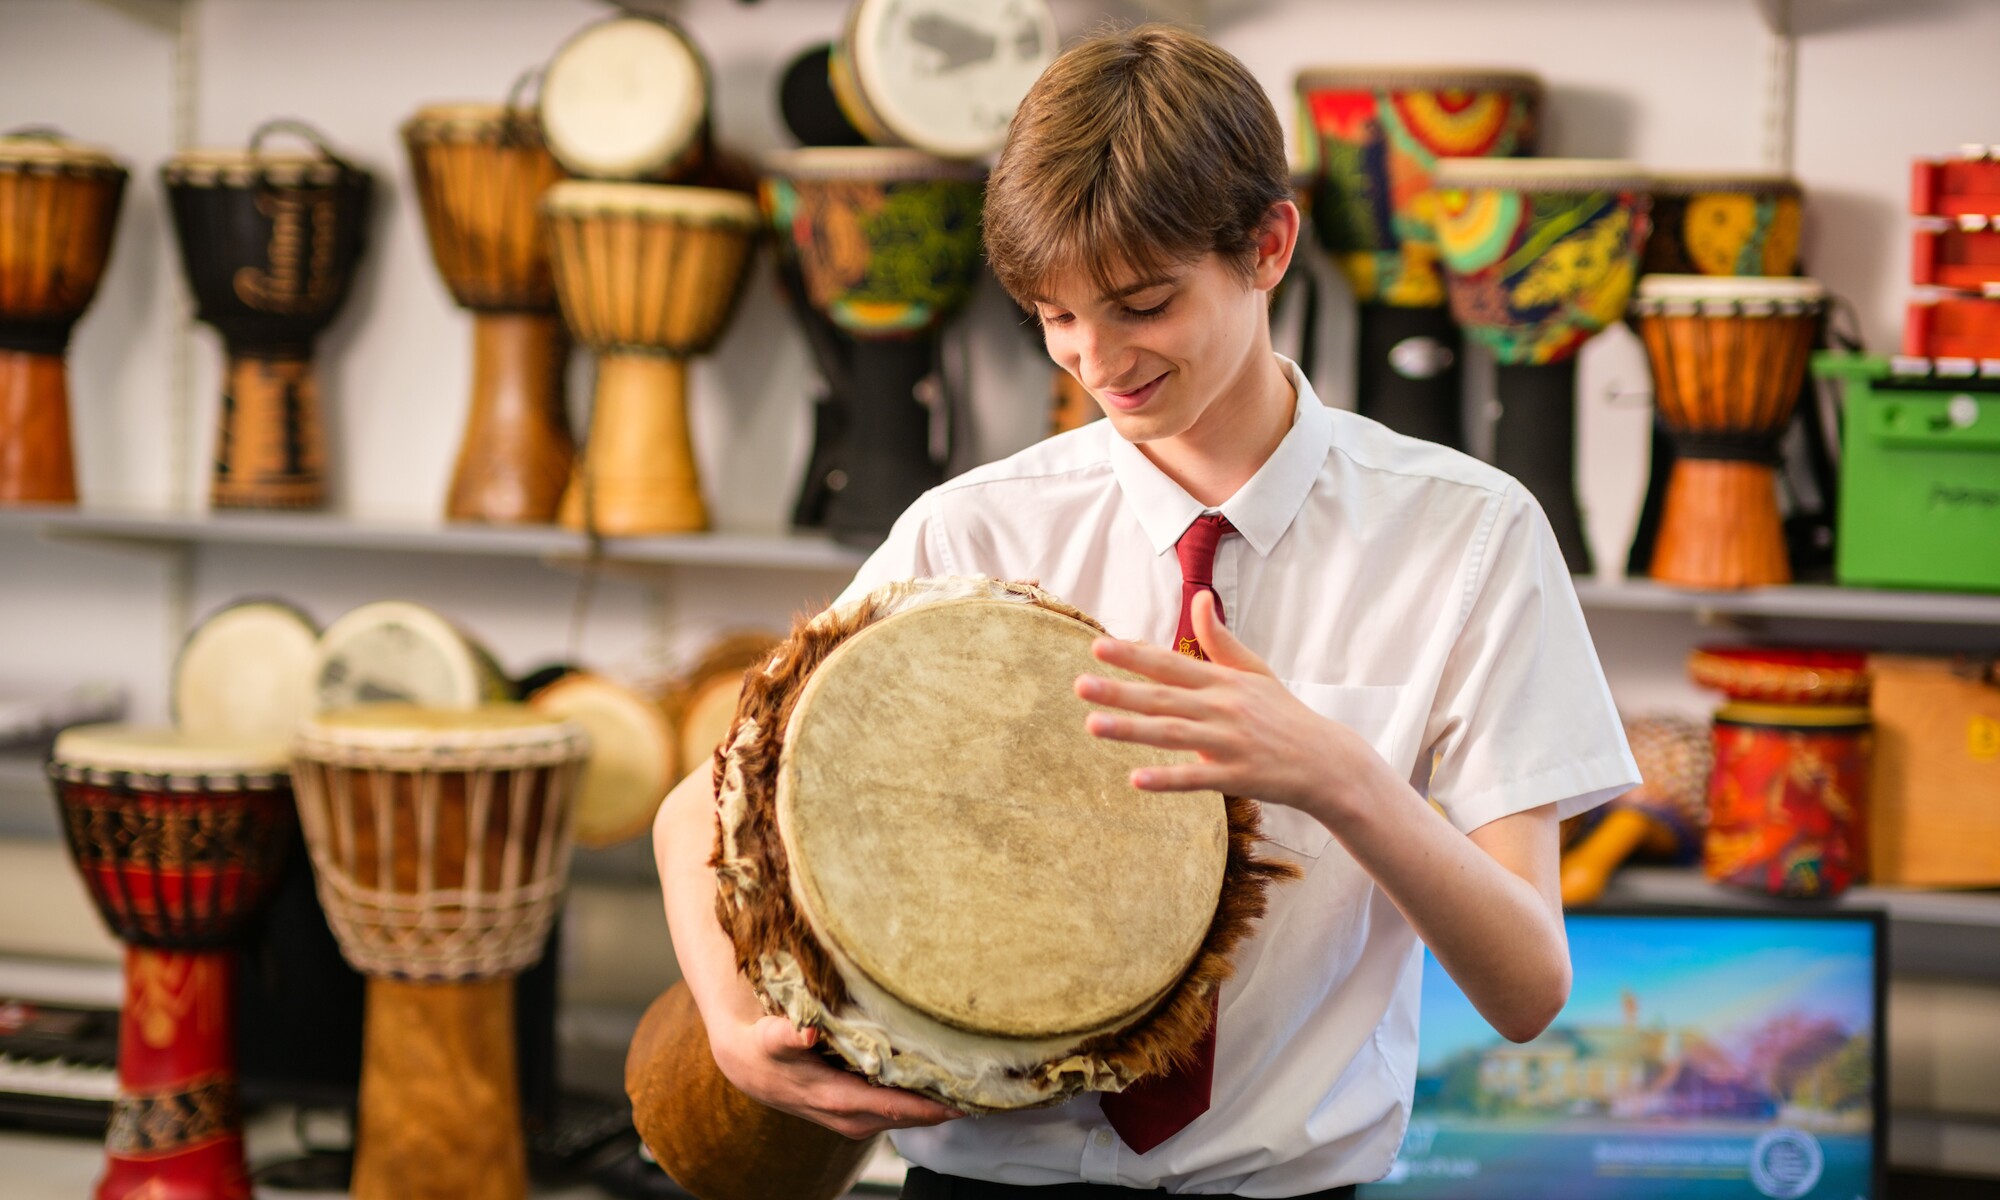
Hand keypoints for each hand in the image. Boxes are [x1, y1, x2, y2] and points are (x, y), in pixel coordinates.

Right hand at [709, 1012, 963, 1139]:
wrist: (748, 1064)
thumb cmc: (763, 1048)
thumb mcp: (771, 1038)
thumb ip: (788, 1035)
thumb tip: (805, 1032)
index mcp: (837, 1100)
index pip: (895, 1108)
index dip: (932, 1106)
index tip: (966, 1098)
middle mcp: (851, 1116)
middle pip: (910, 1116)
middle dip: (946, 1104)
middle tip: (985, 1084)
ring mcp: (855, 1117)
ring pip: (906, 1115)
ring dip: (937, 1103)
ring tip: (972, 1082)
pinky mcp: (856, 1110)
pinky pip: (896, 1108)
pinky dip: (920, 1099)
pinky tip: (940, 1081)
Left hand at [1074, 591, 1381, 824]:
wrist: (1326, 761)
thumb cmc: (1283, 714)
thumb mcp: (1255, 671)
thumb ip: (1220, 640)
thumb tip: (1199, 600)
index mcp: (1223, 681)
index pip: (1170, 664)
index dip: (1134, 655)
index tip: (1098, 647)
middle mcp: (1223, 708)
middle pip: (1162, 698)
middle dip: (1119, 691)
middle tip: (1078, 686)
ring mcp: (1230, 742)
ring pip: (1172, 735)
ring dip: (1131, 730)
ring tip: (1092, 726)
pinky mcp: (1238, 777)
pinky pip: (1197, 778)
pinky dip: (1167, 779)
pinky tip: (1135, 779)